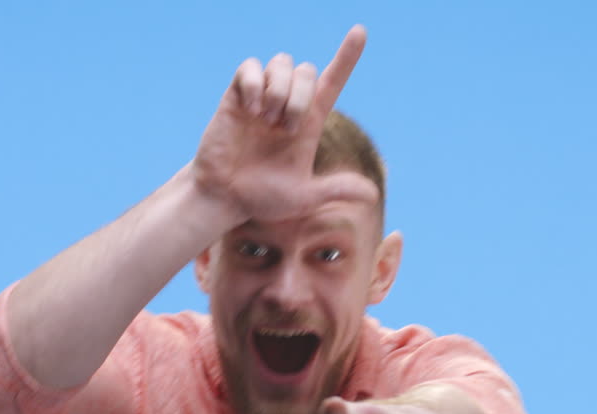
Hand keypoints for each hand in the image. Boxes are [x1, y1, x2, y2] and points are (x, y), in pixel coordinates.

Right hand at [191, 25, 376, 224]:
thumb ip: (334, 191)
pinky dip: (254, 83)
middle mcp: (288, 105)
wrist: (225, 198)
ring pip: (282, 62)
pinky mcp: (236, 97)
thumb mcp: (303, 197)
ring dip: (279, 90)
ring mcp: (262, 98)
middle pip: (307, 69)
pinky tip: (250, 110)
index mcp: (309, 123)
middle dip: (301, 95)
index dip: (347, 56)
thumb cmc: (262, 199)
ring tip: (265, 120)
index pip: (332, 81)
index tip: (360, 32)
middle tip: (285, 128)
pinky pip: (250, 67)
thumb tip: (372, 194)